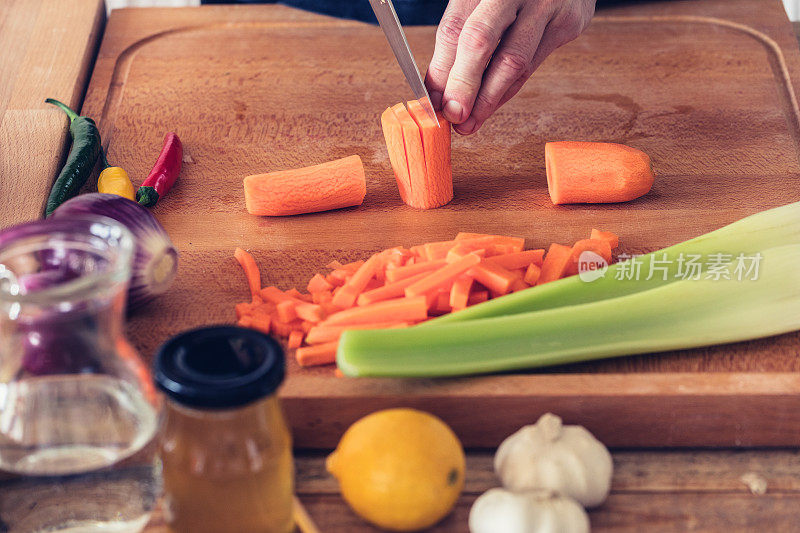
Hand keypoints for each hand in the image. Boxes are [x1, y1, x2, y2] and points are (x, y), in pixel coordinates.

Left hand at [426, 0, 594, 134]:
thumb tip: (438, 90)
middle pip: (481, 41)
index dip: (442, 70)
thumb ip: (457, 36)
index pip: (455, 29)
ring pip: (513, 62)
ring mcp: (546, 4)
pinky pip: (532, 66)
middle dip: (464, 86)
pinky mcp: (567, 24)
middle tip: (454, 116)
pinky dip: (509, 89)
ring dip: (488, 99)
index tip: (434, 102)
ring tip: (470, 122)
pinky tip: (493, 103)